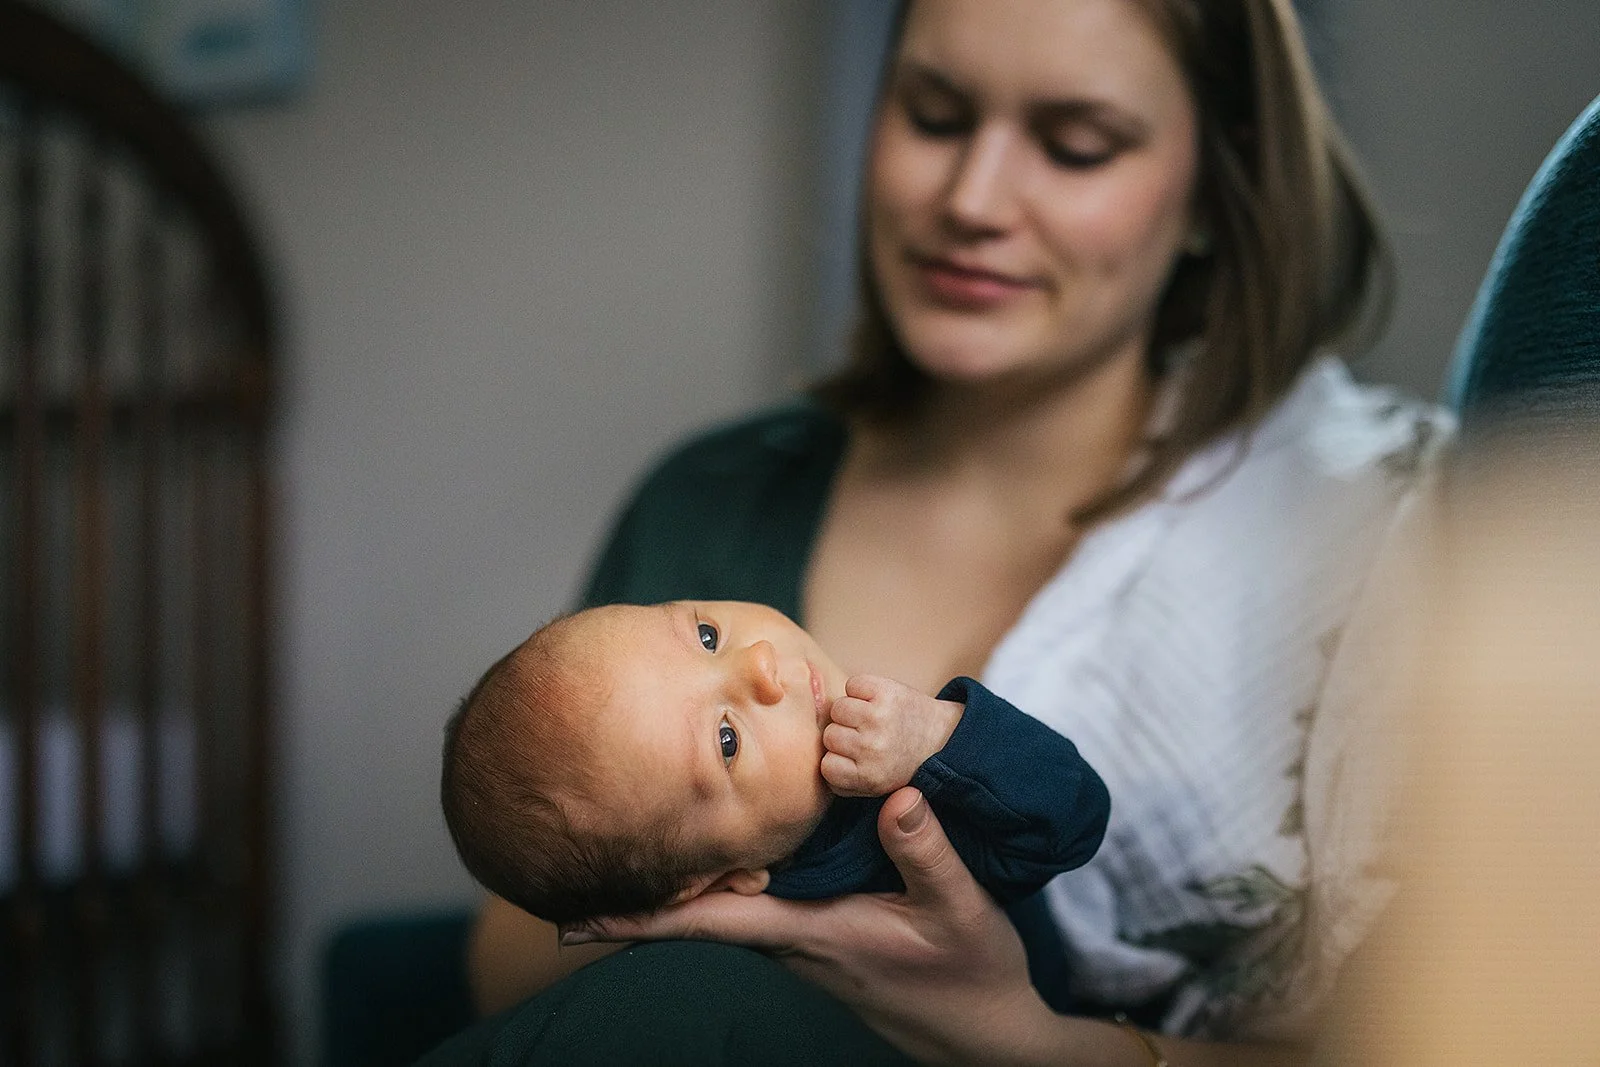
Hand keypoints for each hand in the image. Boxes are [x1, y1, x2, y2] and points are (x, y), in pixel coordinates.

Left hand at [560, 788, 1053, 1066]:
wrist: (985, 1033)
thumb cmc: (969, 975)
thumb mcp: (960, 910)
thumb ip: (926, 852)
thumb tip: (894, 794)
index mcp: (809, 932)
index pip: (707, 924)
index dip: (638, 921)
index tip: (572, 921)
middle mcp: (792, 938)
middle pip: (699, 913)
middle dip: (639, 894)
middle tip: (571, 866)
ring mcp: (804, 939)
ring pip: (725, 906)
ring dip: (679, 883)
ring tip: (626, 847)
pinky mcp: (822, 932)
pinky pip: (756, 902)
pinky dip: (724, 878)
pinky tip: (719, 850)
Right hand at [821, 675, 963, 796]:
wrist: (942, 737)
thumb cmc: (899, 762)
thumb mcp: (872, 788)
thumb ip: (841, 783)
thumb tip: (817, 762)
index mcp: (869, 777)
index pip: (826, 766)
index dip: (838, 760)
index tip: (856, 760)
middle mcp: (873, 748)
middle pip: (829, 735)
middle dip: (844, 735)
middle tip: (867, 738)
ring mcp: (879, 717)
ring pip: (838, 708)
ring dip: (851, 711)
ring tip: (871, 719)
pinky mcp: (887, 691)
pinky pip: (853, 684)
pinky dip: (861, 689)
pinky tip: (876, 701)